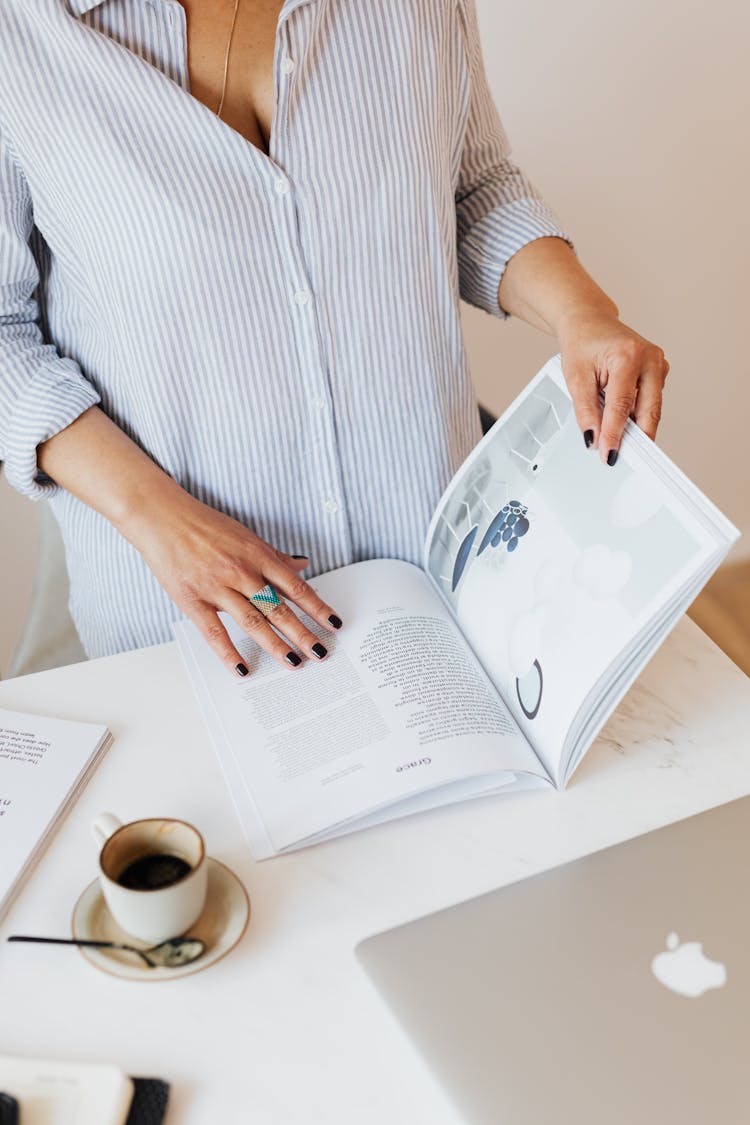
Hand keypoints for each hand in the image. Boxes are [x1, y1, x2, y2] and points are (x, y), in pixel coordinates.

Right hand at [127, 482, 342, 676]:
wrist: (163, 517)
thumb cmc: (205, 525)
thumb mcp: (246, 535)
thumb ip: (274, 556)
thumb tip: (302, 565)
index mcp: (257, 555)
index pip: (296, 587)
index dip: (317, 607)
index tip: (334, 623)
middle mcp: (241, 572)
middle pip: (279, 609)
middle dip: (303, 633)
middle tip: (321, 653)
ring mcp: (217, 587)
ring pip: (253, 621)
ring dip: (275, 645)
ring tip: (294, 663)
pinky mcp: (193, 600)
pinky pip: (214, 632)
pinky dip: (228, 652)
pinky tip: (242, 668)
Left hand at [558, 312, 668, 464]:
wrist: (589, 322)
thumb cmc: (582, 343)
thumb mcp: (575, 377)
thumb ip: (585, 410)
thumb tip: (593, 438)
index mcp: (629, 355)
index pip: (622, 405)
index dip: (615, 433)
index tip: (609, 454)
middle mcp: (650, 359)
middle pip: (647, 410)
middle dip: (635, 437)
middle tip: (621, 458)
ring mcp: (658, 365)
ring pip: (651, 408)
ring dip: (636, 427)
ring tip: (619, 442)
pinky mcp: (658, 372)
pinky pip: (650, 402)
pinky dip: (637, 415)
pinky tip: (624, 423)